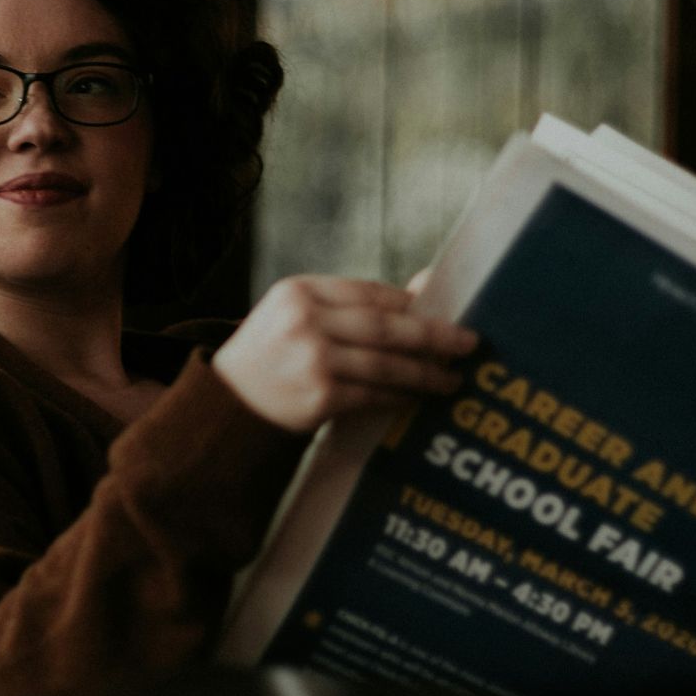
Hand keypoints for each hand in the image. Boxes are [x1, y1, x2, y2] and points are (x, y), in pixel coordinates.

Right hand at [212, 275, 478, 433]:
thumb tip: (422, 292)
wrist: (225, 404)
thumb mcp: (293, 315)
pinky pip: (373, 395)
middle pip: (386, 326)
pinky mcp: (319, 397)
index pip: (370, 292)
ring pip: (386, 364)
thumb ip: (347, 306)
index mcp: (300, 291)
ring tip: (451, 379)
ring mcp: (312, 360)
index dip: (411, 304)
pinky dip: (399, 397)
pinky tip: (417, 398)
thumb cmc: (270, 355)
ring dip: (425, 373)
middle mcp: (306, 321)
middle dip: (434, 335)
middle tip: (469, 343)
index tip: (442, 312)